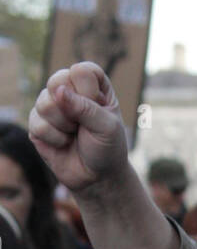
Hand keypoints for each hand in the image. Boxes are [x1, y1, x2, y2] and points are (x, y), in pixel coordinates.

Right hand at [28, 61, 126, 194]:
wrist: (98, 178)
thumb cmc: (108, 148)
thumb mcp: (107, 128)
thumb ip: (85, 107)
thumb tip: (57, 92)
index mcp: (91, 83)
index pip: (81, 71)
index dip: (89, 93)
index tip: (100, 110)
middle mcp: (68, 89)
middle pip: (56, 82)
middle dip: (72, 110)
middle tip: (84, 125)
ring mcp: (51, 105)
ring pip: (44, 104)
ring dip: (64, 126)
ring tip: (74, 135)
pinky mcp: (37, 123)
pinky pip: (37, 124)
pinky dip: (55, 139)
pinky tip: (64, 143)